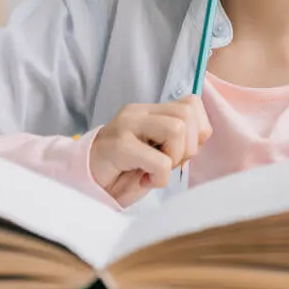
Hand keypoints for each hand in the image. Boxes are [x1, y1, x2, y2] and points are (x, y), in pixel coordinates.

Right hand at [88, 96, 211, 206]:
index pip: (192, 104)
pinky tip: (144, 181)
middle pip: (187, 114)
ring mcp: (127, 126)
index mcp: (150, 111)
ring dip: (174, 159)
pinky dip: (160, 178)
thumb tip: (202, 134)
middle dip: (189, 147)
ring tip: (156, 171)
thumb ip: (177, 139)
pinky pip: (159, 161)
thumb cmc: (124, 171)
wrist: (86, 185)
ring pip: (176, 129)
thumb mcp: (156, 151)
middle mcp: (138, 112)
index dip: (197, 131)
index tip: (180, 152)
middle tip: (169, 164)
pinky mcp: (119, 146)